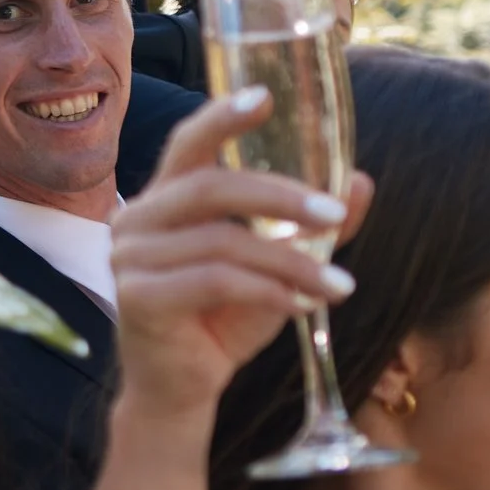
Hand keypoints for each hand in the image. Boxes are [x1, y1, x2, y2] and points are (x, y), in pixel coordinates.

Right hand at [107, 89, 369, 428]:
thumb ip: (311, 227)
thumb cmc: (222, 321)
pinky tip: (302, 306)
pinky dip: (267, 291)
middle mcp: (137, 219)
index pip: (189, 144)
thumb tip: (360, 182)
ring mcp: (128, 258)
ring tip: (338, 286)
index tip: (266, 97)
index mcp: (164, 198)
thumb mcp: (276, 268)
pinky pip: (213, 282)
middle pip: (210, 187)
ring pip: (222, 242)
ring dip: (290, 263)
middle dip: (280, 196)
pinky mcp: (137, 298)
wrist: (180, 391)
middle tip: (334, 213)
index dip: (224, 116)